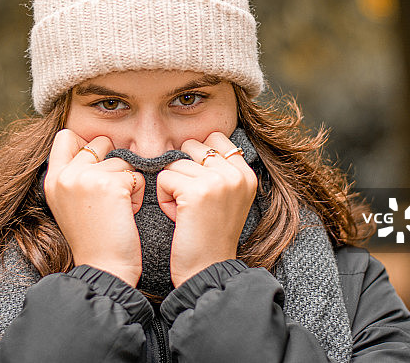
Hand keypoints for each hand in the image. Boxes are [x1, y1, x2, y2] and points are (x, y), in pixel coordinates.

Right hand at [43, 129, 145, 285]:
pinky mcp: (109, 184)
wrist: (103, 269)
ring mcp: (85, 177)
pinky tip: (128, 214)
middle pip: (99, 142)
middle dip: (113, 163)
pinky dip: (139, 193)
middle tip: (110, 196)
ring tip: (118, 210)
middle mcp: (64, 175)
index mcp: (51, 180)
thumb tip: (96, 146)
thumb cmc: (94, 240)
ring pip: (122, 159)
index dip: (88, 145)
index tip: (97, 167)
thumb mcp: (70, 204)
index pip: (66, 136)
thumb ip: (75, 175)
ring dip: (128, 182)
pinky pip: (136, 174)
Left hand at [156, 132, 257, 286]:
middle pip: (192, 147)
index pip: (215, 138)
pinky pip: (164, 177)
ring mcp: (218, 181)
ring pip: (175, 162)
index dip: (197, 157)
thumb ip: (218, 170)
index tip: (199, 187)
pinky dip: (163, 198)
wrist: (207, 271)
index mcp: (247, 174)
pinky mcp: (197, 191)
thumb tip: (192, 142)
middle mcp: (236, 174)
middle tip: (191, 202)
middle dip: (183, 170)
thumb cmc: (209, 236)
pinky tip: (177, 217)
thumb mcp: (226, 198)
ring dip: (171, 186)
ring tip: (185, 212)